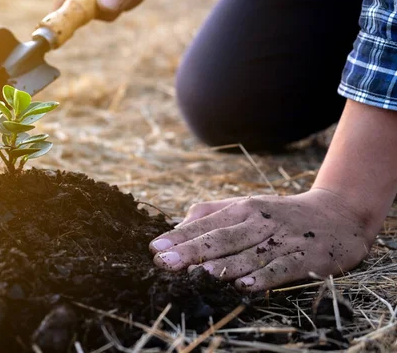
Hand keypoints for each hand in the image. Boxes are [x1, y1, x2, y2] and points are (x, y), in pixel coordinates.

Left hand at [149, 189, 381, 291]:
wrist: (338, 214)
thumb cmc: (280, 214)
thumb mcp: (246, 207)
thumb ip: (211, 213)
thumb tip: (177, 225)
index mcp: (242, 209)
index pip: (205, 223)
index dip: (180, 237)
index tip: (155, 249)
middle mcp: (259, 222)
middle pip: (222, 238)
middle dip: (191, 250)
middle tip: (165, 263)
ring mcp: (283, 239)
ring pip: (249, 253)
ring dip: (224, 264)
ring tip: (200, 273)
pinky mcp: (306, 257)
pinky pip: (282, 268)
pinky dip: (264, 277)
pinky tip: (246, 286)